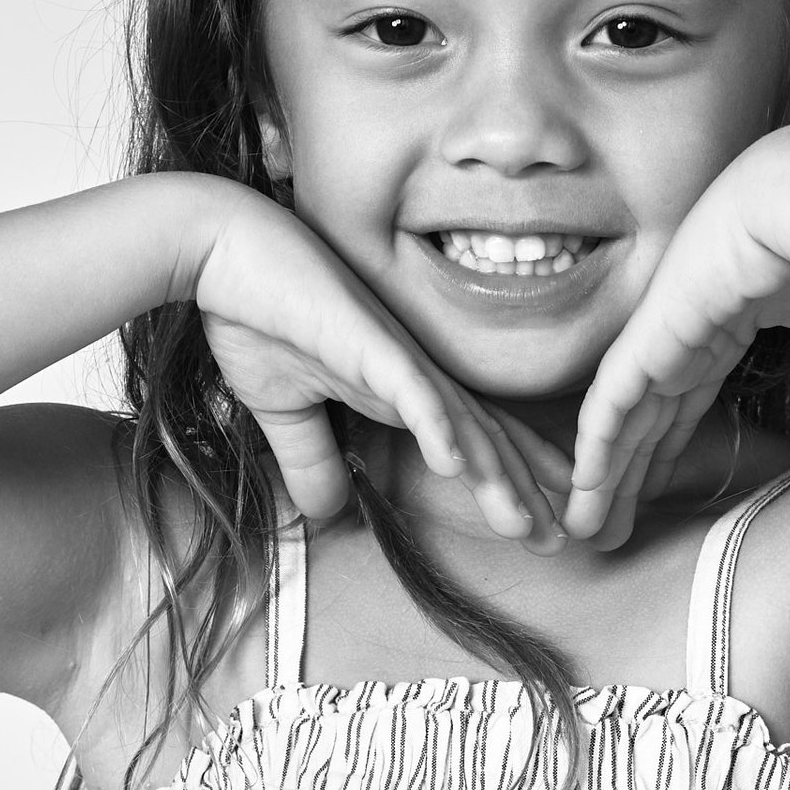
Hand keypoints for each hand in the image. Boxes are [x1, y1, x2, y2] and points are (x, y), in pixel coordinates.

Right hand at [190, 190, 566, 548]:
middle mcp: (413, 371)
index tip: (545, 523)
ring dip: (493, 474)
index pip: (473, 438)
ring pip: (459, 422)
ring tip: (526, 523)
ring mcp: (393, 356)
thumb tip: (324, 515)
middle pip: (484, 437)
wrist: (223, 249)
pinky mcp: (363, 341)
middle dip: (525, 490)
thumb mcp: (285, 410)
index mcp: (401, 387)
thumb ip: (312, 459)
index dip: (511, 480)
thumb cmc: (258, 314)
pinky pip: (407, 386)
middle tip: (565, 540)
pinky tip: (455, 464)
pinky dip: (434, 424)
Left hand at [560, 133, 789, 547]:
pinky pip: (608, 409)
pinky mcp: (647, 341)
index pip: (679, 403)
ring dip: (602, 482)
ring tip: (584, 533)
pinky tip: (584, 494)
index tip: (652, 496)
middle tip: (604, 531)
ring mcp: (659, 336)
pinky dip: (595, 454)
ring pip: (617, 425)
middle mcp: (680, 335)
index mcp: (719, 326)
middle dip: (623, 480)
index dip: (664, 452)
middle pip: (641, 423)